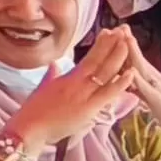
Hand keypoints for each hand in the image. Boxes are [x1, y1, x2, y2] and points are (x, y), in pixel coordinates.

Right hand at [11, 28, 141, 144]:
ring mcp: (84, 96)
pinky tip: (131, 72)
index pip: (89, 58)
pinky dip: (120, 83)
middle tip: (123, 31)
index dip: (101, 45)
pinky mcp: (88, 110)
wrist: (28, 128)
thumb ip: (51, 75)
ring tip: (128, 43)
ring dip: (118, 58)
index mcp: (67, 78)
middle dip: (112, 46)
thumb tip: (54, 64)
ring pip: (106, 74)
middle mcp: (77, 84)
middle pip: (99, 61)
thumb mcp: (42, 88)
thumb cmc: (32, 111)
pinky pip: (108, 94)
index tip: (109, 32)